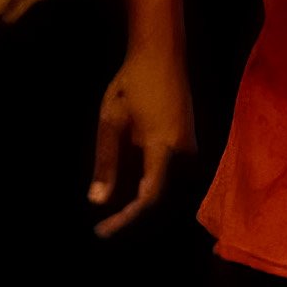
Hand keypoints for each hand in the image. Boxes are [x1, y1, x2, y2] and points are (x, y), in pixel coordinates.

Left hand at [92, 46, 196, 236]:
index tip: (102, 231)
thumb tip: (97, 202)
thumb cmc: (131, 83)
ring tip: (113, 215)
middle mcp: (184, 154)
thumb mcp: (111, 121)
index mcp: (165, 149)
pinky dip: (147, 185)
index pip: (148, 197)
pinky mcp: (188, 144)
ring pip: (163, 187)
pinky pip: (168, 174)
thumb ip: (106, 163)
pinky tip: (128, 187)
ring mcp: (189, 149)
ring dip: (139, 201)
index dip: (126, 218)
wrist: (162, 54)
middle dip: (130, 215)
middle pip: (158, 197)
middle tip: (104, 229)